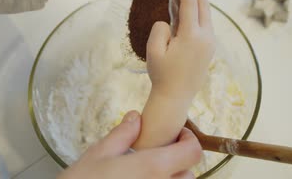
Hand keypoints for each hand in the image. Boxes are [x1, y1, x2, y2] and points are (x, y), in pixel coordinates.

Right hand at [58, 111, 201, 178]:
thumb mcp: (98, 154)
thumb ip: (122, 135)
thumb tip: (135, 117)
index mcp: (153, 168)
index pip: (192, 153)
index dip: (189, 140)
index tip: (177, 134)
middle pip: (188, 174)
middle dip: (178, 161)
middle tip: (159, 152)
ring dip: (169, 177)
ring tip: (147, 171)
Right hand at [146, 0, 214, 97]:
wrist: (175, 97)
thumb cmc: (162, 74)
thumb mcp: (153, 50)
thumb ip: (160, 29)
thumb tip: (169, 21)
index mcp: (191, 35)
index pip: (190, 3)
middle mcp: (205, 37)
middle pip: (204, 5)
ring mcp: (210, 43)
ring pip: (208, 15)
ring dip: (201, 0)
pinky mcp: (210, 49)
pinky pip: (207, 24)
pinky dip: (202, 12)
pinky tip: (195, 9)